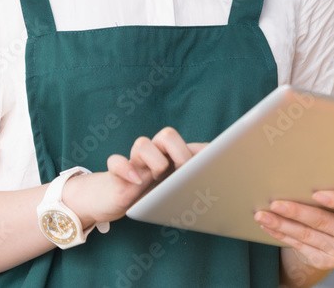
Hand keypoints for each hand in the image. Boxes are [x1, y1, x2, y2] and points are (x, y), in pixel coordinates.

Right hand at [63, 127, 207, 226]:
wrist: (114, 199)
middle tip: (183, 172)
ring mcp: (135, 162)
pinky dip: (125, 168)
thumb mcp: (175, 189)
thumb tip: (219, 182)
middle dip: (180, 152)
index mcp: (173, 157)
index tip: (210, 168)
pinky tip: (135, 181)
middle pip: (168, 134)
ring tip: (157, 177)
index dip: (203, 152)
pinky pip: (115, 161)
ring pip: (142, 144)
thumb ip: (194, 182)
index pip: (194, 144)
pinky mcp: (116, 174)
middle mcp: (155, 154)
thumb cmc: (149, 191)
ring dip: (154, 160)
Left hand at [254, 191, 333, 270]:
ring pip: (307, 235)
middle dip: (297, 212)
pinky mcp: (325, 261)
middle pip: (325, 221)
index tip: (315, 193)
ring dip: (282, 224)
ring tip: (263, 215)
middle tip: (276, 203)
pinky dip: (281, 234)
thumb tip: (299, 174)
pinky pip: (299, 245)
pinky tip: (269, 225)